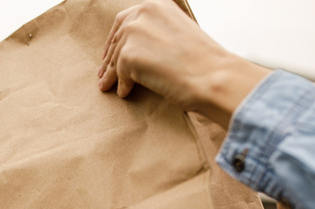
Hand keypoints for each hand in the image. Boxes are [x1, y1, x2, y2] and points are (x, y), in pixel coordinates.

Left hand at [97, 0, 269, 126]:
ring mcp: (134, 33)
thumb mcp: (178, 32)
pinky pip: (118, 74)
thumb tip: (136, 47)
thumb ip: (156, 33)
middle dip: (109, 58)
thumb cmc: (202, 60)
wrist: (212, 76)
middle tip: (103, 72)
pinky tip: (125, 93)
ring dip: (110, 74)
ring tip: (106, 86)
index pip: (125, 20)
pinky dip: (121, 85)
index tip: (110, 51)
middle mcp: (142, 13)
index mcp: (156, 5)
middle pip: (116, 40)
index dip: (115, 38)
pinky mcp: (128, 55)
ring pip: (115, 58)